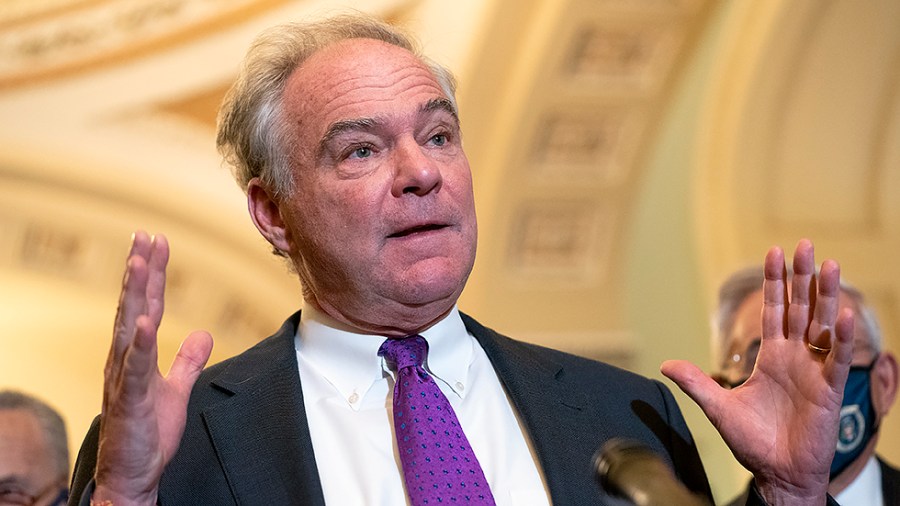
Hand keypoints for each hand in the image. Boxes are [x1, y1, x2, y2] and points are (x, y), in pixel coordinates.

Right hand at [93, 232, 212, 504]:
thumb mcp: (176, 389)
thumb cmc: (149, 431)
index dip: (153, 274)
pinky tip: (144, 322)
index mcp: (137, 354)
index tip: (157, 242)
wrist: (133, 474)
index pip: (146, 305)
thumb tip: (202, 332)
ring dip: (134, 296)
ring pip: (128, 328)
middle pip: (133, 306)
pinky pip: (133, 369)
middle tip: (146, 236)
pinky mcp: (128, 400)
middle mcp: (125, 359)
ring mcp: (124, 378)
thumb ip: (187, 360)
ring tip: (139, 263)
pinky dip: (139, 345)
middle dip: (140, 270)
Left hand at [661, 239, 853, 504]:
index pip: (774, 311)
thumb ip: (696, 383)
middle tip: (806, 244)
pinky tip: (843, 315)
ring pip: (823, 326)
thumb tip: (664, 364)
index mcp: (771, 357)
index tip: (775, 252)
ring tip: (829, 265)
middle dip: (802, 277)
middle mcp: (795, 358)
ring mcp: (814, 372)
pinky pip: (835, 360)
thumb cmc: (752, 442)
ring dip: (826, 296)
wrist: (777, 472)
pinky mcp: (829, 391)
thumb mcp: (718, 408)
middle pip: (800, 308)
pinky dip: (840, 338)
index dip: (775, 283)